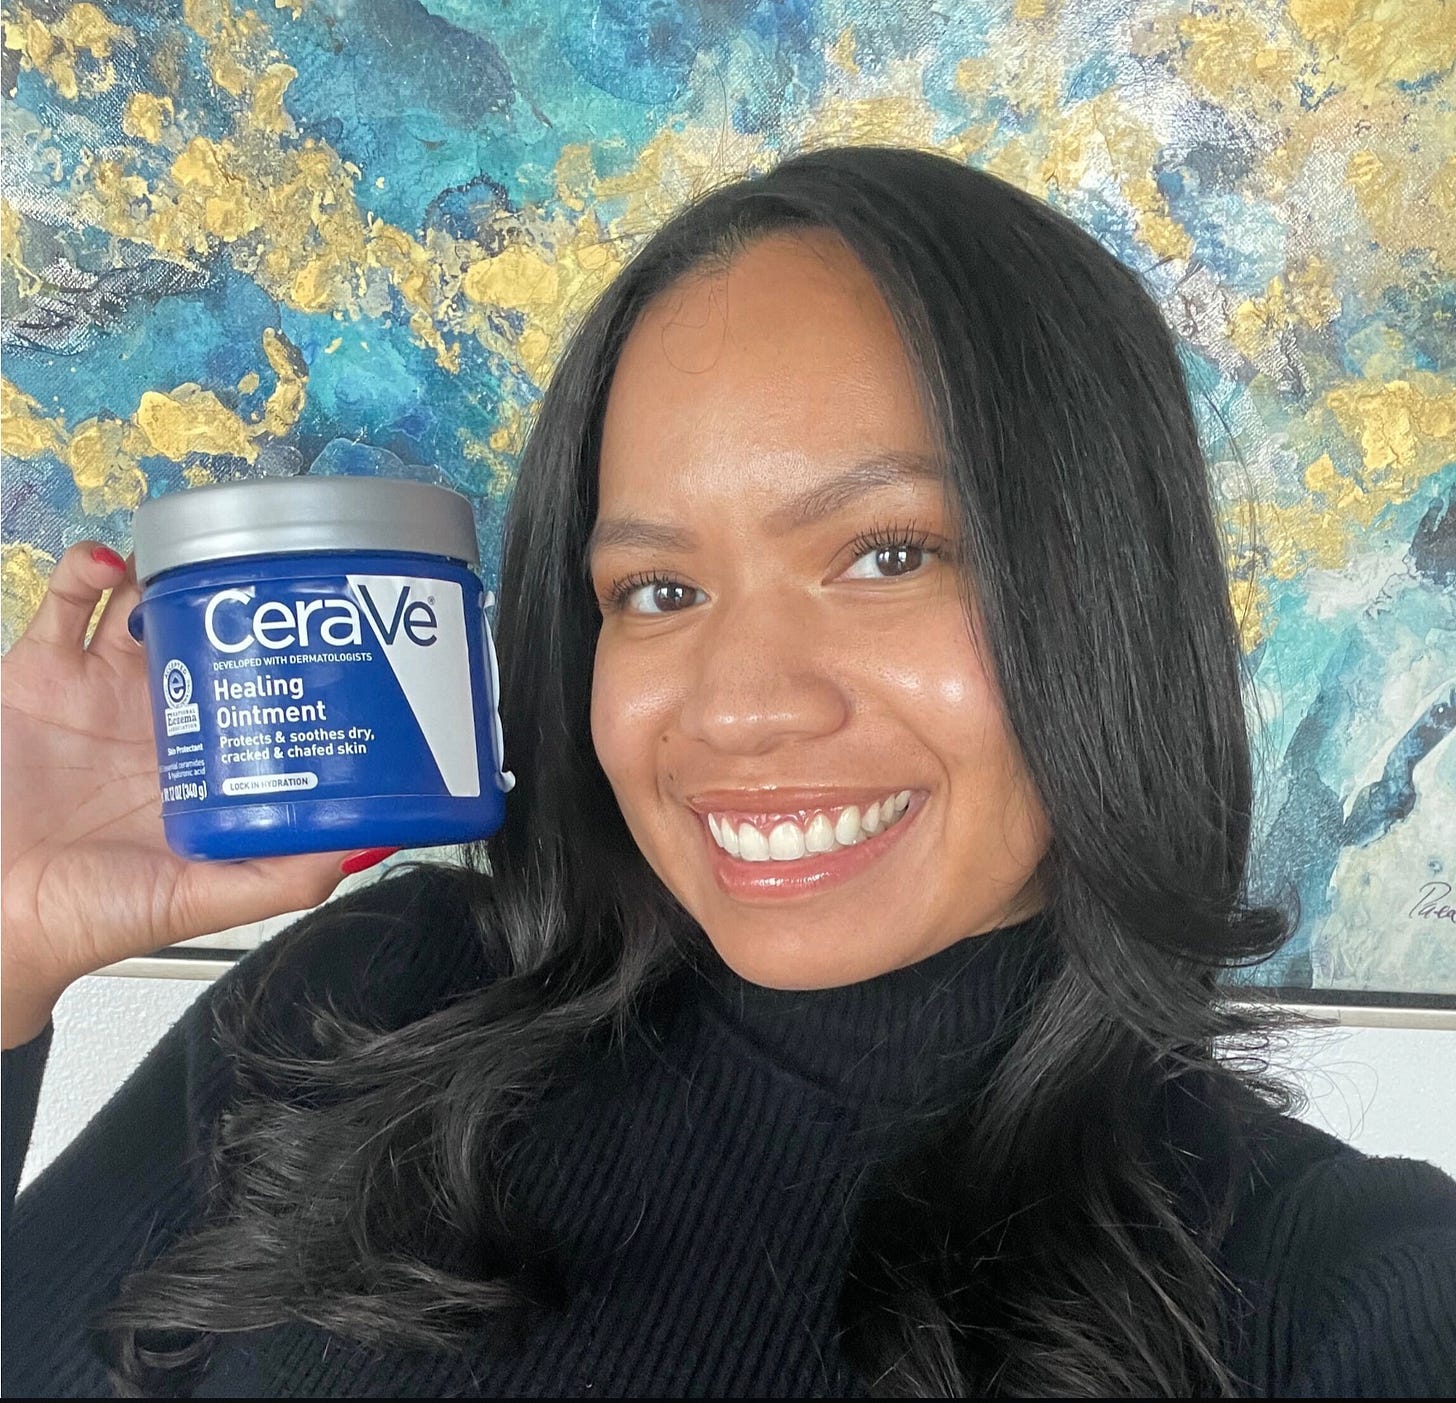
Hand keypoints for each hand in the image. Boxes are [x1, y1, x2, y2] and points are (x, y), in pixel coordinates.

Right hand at [1, 543, 351, 1047]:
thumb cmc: (92, 916)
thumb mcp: (203, 899)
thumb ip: (282, 877)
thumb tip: (367, 843)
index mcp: (206, 759)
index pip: (260, 688)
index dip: (288, 656)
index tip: (319, 627)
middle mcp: (160, 715)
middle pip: (210, 633)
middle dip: (235, 599)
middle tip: (259, 576)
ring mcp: (100, 688)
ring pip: (145, 604)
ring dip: (171, 574)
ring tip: (192, 561)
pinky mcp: (40, 672)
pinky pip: (65, 604)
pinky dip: (88, 570)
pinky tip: (110, 563)